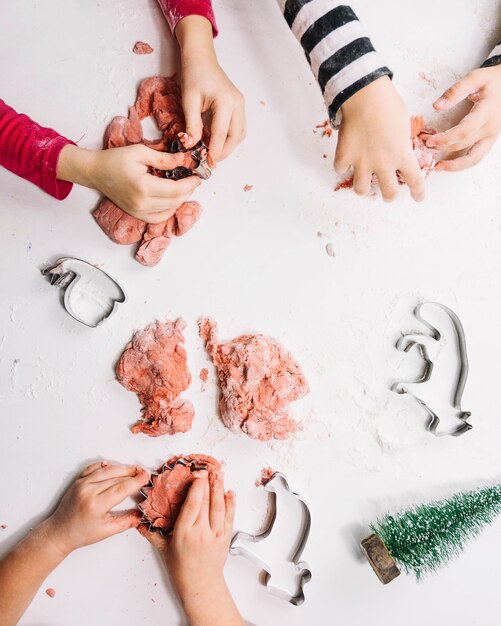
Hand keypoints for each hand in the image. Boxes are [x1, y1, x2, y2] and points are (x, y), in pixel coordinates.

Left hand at [45, 461, 149, 556]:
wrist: (59, 532)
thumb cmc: (81, 534)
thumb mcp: (106, 531)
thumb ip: (126, 521)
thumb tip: (141, 514)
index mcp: (96, 505)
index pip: (121, 488)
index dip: (136, 481)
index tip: (146, 477)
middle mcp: (88, 491)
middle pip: (116, 476)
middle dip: (132, 473)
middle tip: (143, 472)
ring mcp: (82, 484)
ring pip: (106, 469)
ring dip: (122, 468)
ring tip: (133, 469)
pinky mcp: (78, 480)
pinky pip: (94, 467)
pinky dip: (105, 465)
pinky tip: (113, 465)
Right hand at [57, 143, 200, 223]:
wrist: (96, 172)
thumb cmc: (115, 159)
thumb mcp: (140, 152)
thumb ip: (163, 159)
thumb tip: (183, 160)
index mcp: (143, 187)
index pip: (175, 190)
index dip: (189, 184)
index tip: (197, 177)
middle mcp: (142, 203)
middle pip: (175, 202)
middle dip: (187, 191)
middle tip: (192, 180)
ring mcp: (139, 212)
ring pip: (169, 210)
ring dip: (180, 200)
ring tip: (184, 188)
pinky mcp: (136, 215)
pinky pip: (159, 217)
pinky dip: (169, 210)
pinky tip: (173, 200)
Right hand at [140, 471, 242, 625]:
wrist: (200, 585)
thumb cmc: (181, 568)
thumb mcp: (164, 549)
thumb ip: (152, 533)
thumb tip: (139, 521)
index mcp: (184, 533)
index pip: (193, 504)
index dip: (196, 487)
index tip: (197, 475)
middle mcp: (201, 532)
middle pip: (206, 502)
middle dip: (208, 483)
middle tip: (208, 469)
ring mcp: (216, 535)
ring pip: (219, 506)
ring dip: (219, 489)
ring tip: (219, 475)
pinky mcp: (225, 537)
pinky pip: (230, 516)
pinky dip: (231, 503)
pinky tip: (230, 493)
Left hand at [176, 16, 245, 165]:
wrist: (201, 58)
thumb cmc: (194, 75)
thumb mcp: (188, 101)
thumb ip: (191, 125)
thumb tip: (191, 146)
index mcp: (226, 102)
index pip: (221, 134)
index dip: (215, 151)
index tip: (209, 163)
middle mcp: (238, 104)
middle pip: (235, 137)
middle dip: (224, 152)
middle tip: (211, 161)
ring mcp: (240, 105)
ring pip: (240, 134)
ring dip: (228, 146)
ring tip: (213, 153)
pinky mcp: (238, 106)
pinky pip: (238, 127)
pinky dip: (229, 138)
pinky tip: (217, 141)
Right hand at [335, 76, 424, 201]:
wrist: (364, 94)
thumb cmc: (387, 102)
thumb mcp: (403, 124)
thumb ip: (400, 142)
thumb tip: (396, 147)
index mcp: (402, 154)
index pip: (415, 181)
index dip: (418, 192)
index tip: (418, 197)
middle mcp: (383, 163)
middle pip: (389, 193)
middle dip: (390, 196)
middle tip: (388, 192)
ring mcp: (362, 162)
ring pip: (361, 190)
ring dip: (363, 187)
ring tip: (363, 180)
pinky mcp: (344, 156)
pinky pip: (340, 169)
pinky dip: (342, 166)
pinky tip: (345, 160)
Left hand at [422, 65, 500, 170]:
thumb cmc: (491, 81)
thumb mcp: (475, 78)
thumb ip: (455, 91)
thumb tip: (436, 106)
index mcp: (487, 111)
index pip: (465, 130)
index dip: (445, 138)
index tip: (429, 140)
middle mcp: (491, 127)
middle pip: (464, 144)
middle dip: (442, 146)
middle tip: (424, 143)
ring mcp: (491, 137)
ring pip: (472, 159)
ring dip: (452, 164)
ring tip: (436, 166)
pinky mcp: (489, 141)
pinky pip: (475, 158)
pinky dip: (461, 165)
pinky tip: (446, 165)